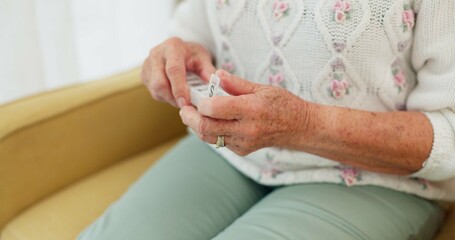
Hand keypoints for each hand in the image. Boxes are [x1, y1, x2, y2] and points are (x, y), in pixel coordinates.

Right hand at [141, 37, 215, 107]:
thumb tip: (213, 84)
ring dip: (170, 99)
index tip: (186, 103)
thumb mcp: (203, 58)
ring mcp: (147, 65)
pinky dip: (166, 97)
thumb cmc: (192, 55)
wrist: (178, 50)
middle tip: (187, 105)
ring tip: (183, 97)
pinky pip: (154, 92)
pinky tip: (175, 94)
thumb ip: (208, 71)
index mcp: (172, 47)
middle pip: (160, 83)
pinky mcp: (144, 76)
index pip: (173, 70)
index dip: (179, 88)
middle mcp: (156, 54)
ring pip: (155, 90)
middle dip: (173, 98)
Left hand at [179, 69, 311, 155]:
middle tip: (184, 110)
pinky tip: (211, 122)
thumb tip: (216, 75)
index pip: (214, 109)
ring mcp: (244, 142)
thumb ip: (236, 84)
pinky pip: (219, 142)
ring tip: (192, 116)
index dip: (200, 103)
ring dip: (197, 127)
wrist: (298, 127)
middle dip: (190, 118)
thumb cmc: (282, 104)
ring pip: (209, 138)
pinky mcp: (242, 150)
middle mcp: (246, 129)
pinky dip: (211, 132)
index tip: (196, 97)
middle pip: (206, 128)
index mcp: (251, 109)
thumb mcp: (261, 88)